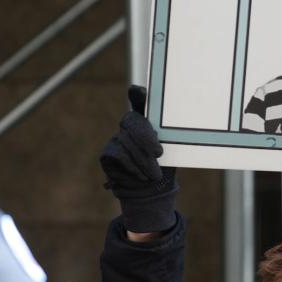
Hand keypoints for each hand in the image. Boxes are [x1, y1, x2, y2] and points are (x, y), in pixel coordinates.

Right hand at [100, 85, 177, 233]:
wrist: (153, 191)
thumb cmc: (165, 166)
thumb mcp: (173, 151)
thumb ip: (169, 137)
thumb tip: (172, 132)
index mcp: (149, 120)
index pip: (140, 101)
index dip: (138, 95)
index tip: (139, 90)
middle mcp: (131, 125)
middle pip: (133, 121)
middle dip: (146, 138)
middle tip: (159, 154)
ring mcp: (118, 137)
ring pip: (127, 141)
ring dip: (143, 160)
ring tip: (154, 174)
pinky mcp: (108, 152)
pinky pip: (118, 154)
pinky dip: (132, 166)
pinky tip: (141, 175)